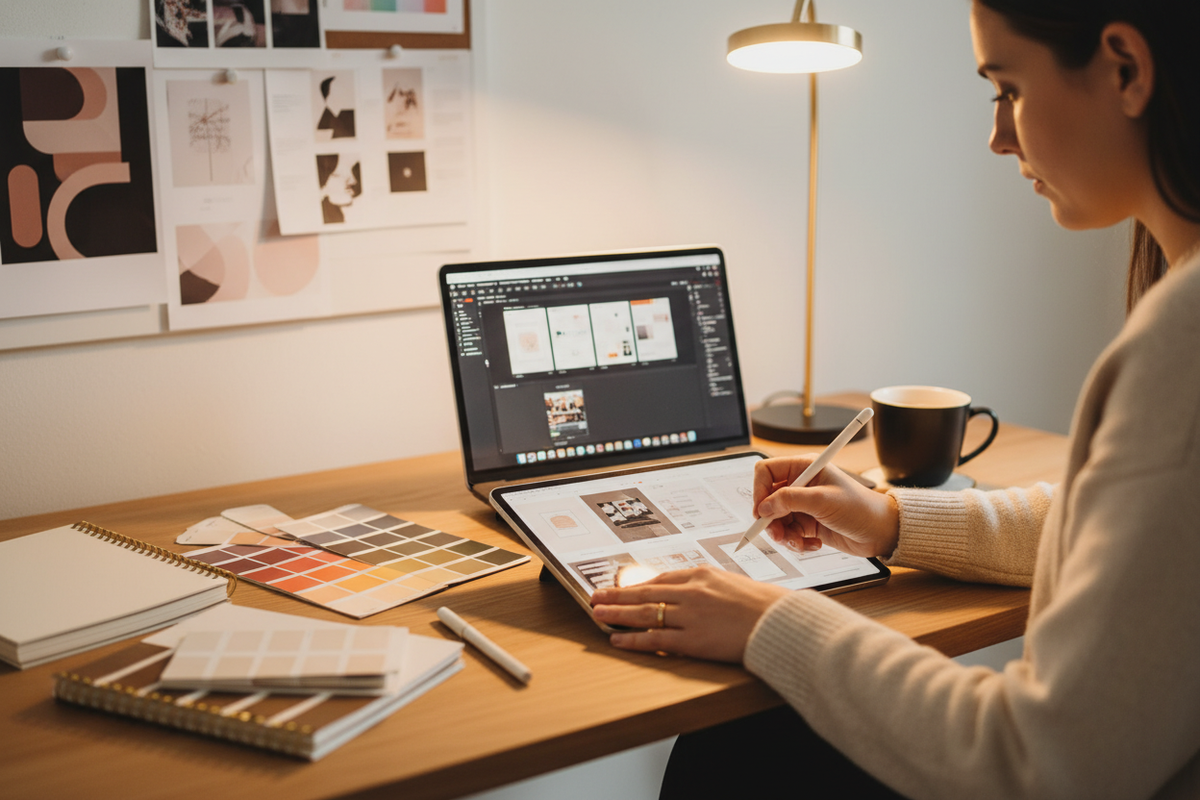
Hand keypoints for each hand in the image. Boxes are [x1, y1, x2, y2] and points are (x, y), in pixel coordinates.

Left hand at [591, 567, 789, 661]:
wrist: (781, 622)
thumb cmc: (763, 604)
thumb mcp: (731, 583)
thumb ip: (707, 586)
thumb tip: (688, 592)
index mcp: (701, 575)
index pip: (659, 578)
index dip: (635, 584)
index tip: (620, 586)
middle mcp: (691, 592)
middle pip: (644, 593)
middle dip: (616, 595)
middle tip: (596, 596)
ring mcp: (690, 615)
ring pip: (644, 613)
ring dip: (617, 614)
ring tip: (598, 614)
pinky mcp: (693, 639)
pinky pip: (655, 639)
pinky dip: (632, 639)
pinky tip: (617, 639)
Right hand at [753, 457, 899, 557]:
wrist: (881, 532)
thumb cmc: (861, 508)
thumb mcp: (823, 501)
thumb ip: (790, 500)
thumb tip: (764, 506)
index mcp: (805, 468)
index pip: (767, 471)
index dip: (760, 490)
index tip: (761, 510)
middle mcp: (801, 485)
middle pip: (767, 499)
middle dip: (771, 519)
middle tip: (777, 534)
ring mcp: (803, 505)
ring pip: (775, 520)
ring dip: (784, 535)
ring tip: (799, 542)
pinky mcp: (807, 524)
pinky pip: (788, 533)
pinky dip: (796, 542)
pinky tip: (812, 544)